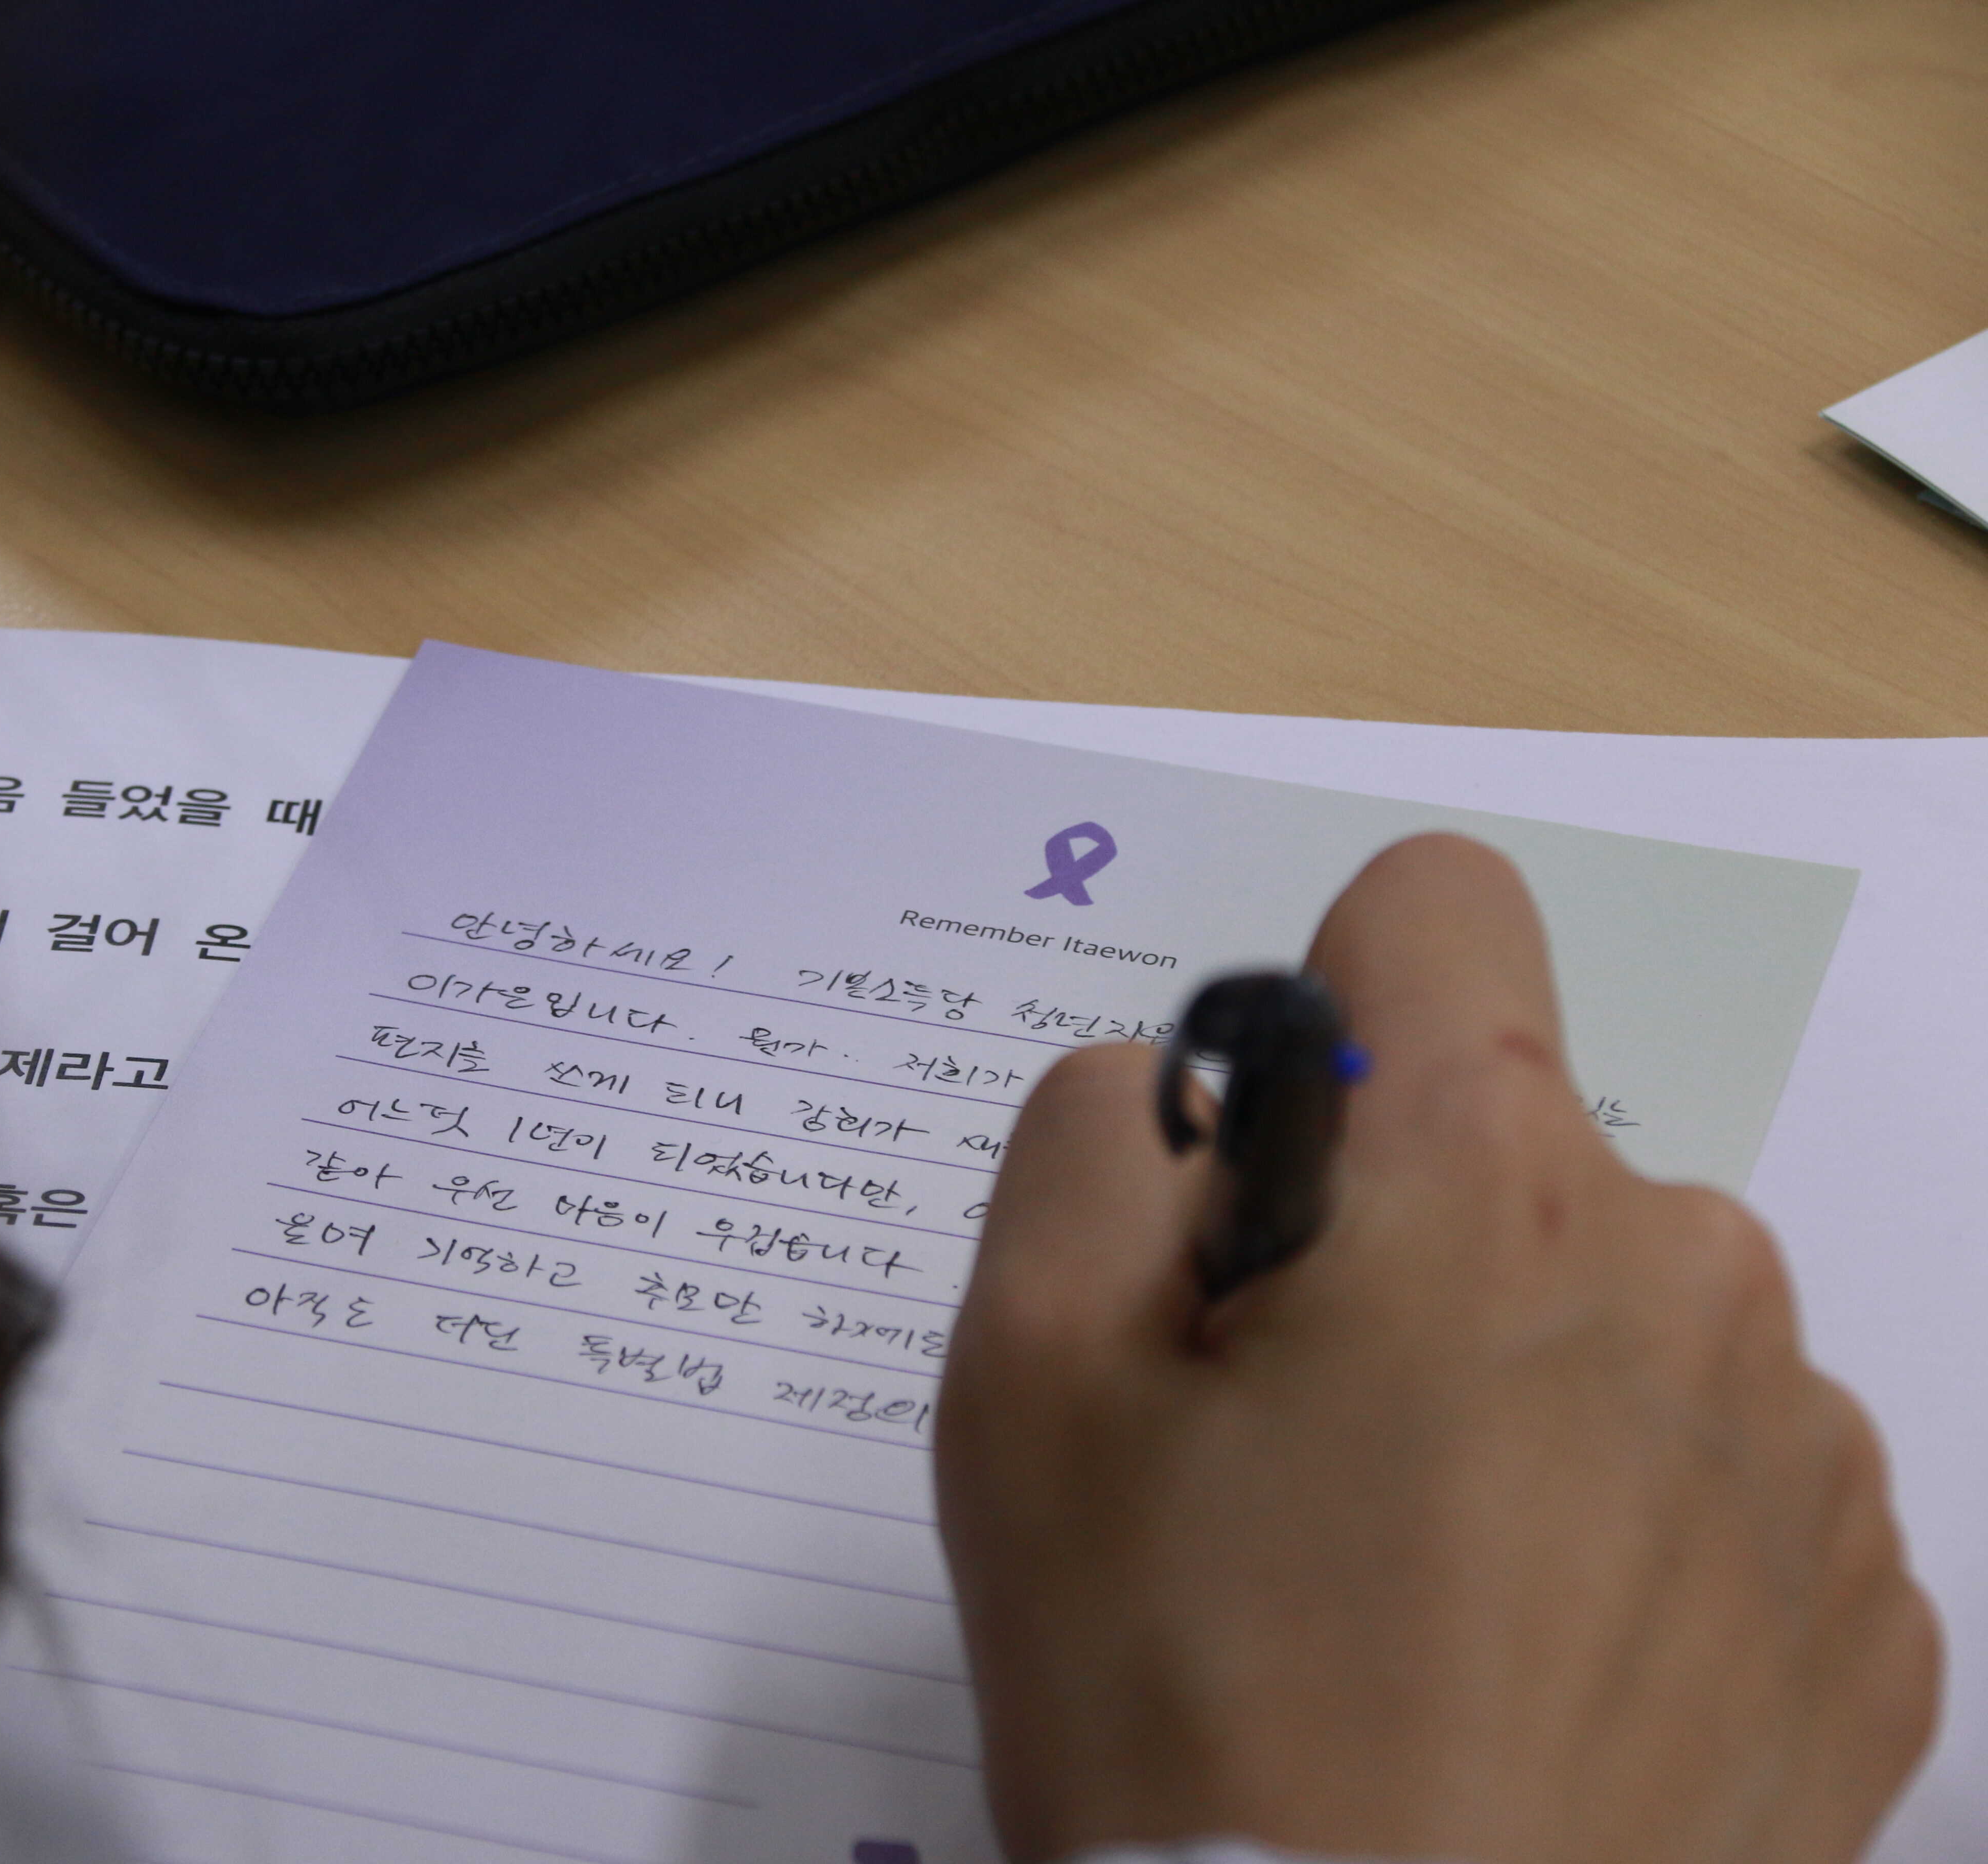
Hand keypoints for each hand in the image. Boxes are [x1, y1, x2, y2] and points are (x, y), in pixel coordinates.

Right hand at [936, 834, 1936, 1863]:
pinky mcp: (1871, 1625)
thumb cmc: (1176, 1700)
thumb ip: (1090, 1141)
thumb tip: (1190, 1089)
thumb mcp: (1022, 1380)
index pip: (1435, 908)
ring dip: (1526, 1397)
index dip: (1323, 1012)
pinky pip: (1730, 1492)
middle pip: (1521, 1153)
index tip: (1272, 1178)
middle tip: (1295, 1454)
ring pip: (1631, 1322)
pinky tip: (1523, 1680)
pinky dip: (1629, 1547)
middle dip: (1405, 1248)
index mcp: (1481, 1179)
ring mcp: (1806, 1455)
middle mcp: (1691, 1268)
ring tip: (1410, 1591)